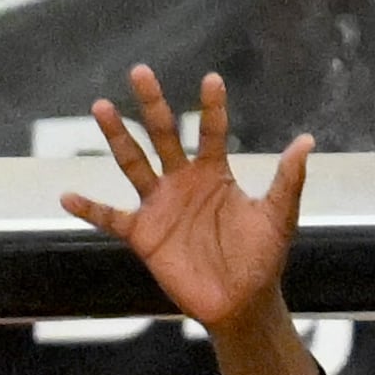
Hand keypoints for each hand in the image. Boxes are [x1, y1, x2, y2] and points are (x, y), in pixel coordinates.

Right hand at [58, 66, 307, 331]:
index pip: (211, 131)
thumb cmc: (262, 259)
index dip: (212, 107)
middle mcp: (182, 182)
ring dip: (117, 137)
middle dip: (153, 105)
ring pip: (133, 163)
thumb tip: (307, 140)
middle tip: (141, 71)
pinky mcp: (144, 235)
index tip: (213, 79)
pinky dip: (89, 209)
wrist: (242, 303)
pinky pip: (110, 219)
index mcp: (214, 173)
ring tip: (101, 107)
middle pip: (163, 134)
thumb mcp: (278, 217)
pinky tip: (67, 196)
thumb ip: (288, 180)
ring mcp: (160, 206)